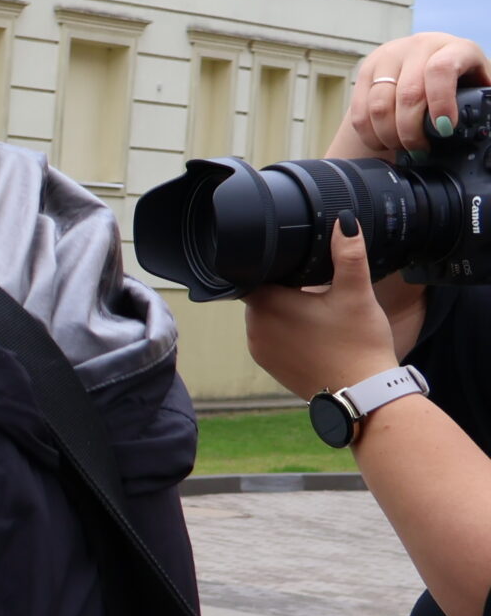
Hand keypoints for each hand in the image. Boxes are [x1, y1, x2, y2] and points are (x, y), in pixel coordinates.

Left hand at [245, 222, 401, 400]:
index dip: (272, 263)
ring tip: (314, 307)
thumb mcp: (356, 293)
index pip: (253, 272)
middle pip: (259, 293)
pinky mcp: (270, 366)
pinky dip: (287, 331)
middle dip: (282, 286)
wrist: (362, 394)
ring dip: (284, 309)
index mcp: (266, 305)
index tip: (292, 260)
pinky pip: (271, 338)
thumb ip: (348, 255)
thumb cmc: (358, 344)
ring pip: (265, 316)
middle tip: (311, 284)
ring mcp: (259, 350)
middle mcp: (253, 328)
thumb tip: (344, 221)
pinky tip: (311, 330)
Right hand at [333, 32, 487, 161]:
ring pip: (379, 105)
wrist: (428, 63)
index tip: (444, 129)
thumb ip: (483, 103)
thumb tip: (485, 127)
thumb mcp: (478, 86)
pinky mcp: (366, 71)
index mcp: (454, 48)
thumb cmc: (460, 82)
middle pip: (407, 94)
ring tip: (401, 148)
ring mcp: (389, 57)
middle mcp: (419, 47)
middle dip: (412, 131)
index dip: (441, 101)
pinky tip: (381, 142)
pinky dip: (369, 134)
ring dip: (389, 136)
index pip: (441, 69)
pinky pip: (359, 110)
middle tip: (420, 150)